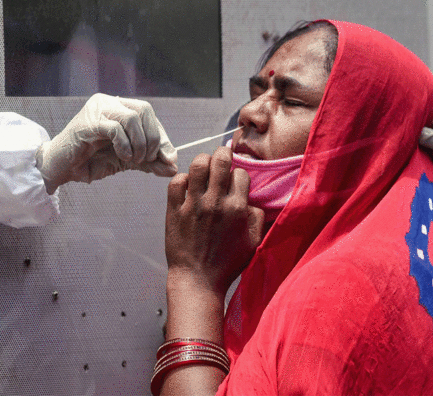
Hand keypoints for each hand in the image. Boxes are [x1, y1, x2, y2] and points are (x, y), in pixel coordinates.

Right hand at [36, 93, 177, 191]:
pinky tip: (123, 156)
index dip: (161, 136)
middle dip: (153, 138)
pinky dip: (125, 145)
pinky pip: (115, 128)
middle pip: (144, 110)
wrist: (61, 169)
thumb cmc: (92, 161)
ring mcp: (96, 110)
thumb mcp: (128, 160)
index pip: (148, 114)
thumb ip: (150, 162)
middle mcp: (108, 103)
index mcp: (119, 107)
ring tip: (134, 159)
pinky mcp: (87, 123)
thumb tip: (173, 167)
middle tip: (147, 159)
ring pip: (132, 116)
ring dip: (140, 143)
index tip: (166, 159)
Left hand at [165, 146, 264, 294]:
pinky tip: (187, 185)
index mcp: (237, 209)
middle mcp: (215, 203)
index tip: (235, 180)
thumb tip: (251, 200)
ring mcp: (193, 205)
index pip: (241, 173)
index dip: (239, 174)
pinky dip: (182, 178)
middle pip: (220, 160)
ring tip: (204, 167)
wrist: (198, 280)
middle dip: (223, 153)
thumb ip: (257, 217)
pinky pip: (176, 182)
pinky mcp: (174, 210)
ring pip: (197, 165)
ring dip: (203, 161)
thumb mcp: (254, 243)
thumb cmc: (227, 264)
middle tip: (222, 156)